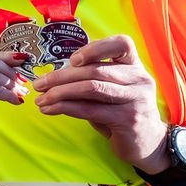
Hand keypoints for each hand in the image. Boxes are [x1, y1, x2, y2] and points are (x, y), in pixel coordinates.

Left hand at [33, 34, 169, 173]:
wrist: (147, 142)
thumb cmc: (121, 111)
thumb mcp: (110, 90)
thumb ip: (90, 79)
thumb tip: (52, 77)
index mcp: (134, 66)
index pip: (122, 43)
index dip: (96, 48)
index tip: (72, 59)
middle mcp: (139, 79)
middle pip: (95, 70)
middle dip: (61, 77)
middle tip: (38, 84)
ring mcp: (136, 99)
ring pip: (91, 88)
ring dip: (59, 92)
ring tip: (41, 99)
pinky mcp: (128, 119)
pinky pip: (90, 109)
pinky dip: (65, 108)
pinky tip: (50, 109)